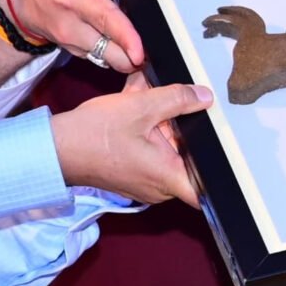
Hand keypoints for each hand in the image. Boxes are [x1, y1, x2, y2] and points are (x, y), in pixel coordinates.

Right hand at [7, 0, 157, 72]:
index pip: (104, 19)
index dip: (126, 38)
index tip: (139, 52)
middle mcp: (69, 24)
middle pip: (109, 51)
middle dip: (133, 55)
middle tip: (152, 46)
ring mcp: (70, 41)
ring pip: (108, 59)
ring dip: (126, 55)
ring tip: (139, 42)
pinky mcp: (73, 50)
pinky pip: (102, 58)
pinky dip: (116, 53)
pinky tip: (122, 40)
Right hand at [50, 76, 212, 205]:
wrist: (54, 147)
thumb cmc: (92, 135)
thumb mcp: (140, 106)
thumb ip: (177, 99)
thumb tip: (203, 96)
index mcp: (167, 177)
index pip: (208, 190)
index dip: (221, 175)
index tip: (230, 157)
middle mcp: (159, 186)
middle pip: (186, 154)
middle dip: (178, 126)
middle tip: (169, 105)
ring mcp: (144, 181)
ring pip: (165, 147)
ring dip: (159, 120)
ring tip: (145, 96)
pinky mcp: (132, 172)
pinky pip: (149, 148)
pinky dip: (145, 126)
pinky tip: (135, 100)